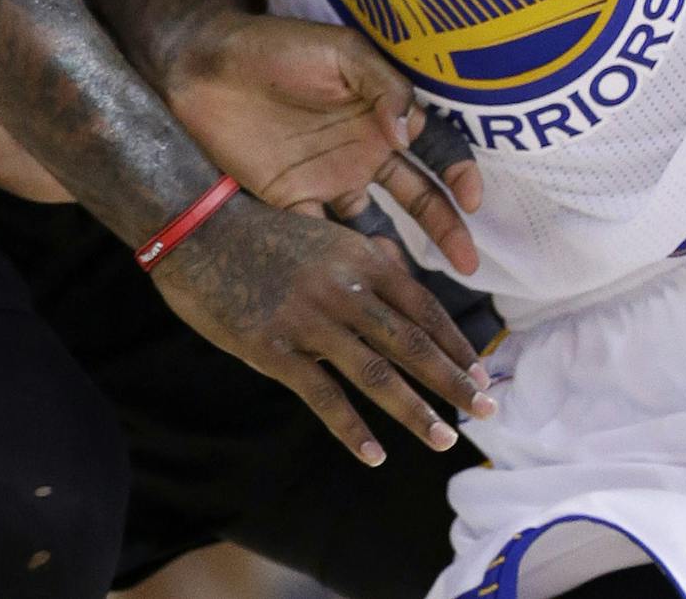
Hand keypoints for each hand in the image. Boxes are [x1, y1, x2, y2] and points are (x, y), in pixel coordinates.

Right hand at [152, 191, 494, 464]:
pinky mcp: (275, 349)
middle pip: (411, 342)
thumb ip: (367, 262)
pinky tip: (375, 455)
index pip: (423, 307)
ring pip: (376, 373)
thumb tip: (406, 284)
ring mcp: (310, 320)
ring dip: (415, 410)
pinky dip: (352, 429)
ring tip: (444, 438)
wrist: (199, 231)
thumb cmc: (264, 234)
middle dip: (452, 380)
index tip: (480, 372)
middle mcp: (345, 288)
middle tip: (486, 410)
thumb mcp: (328, 236)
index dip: (454, 343)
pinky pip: (323, 396)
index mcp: (362, 258)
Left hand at [168, 14, 483, 275]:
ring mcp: (328, 181)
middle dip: (446, 229)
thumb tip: (412, 132)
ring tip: (414, 288)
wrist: (206, 65)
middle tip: (468, 263)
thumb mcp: (340, 53)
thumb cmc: (279, 47)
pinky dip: (341, 261)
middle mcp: (363, 153)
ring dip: (398, 256)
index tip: (471, 199)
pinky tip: (358, 279)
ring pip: (374, 228)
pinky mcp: (289, 203)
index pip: (435, 147)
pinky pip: (322, 239)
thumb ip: (383, 87)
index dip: (458, 172)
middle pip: (416, 197)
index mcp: (382, 114)